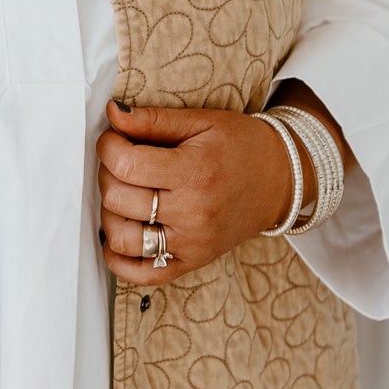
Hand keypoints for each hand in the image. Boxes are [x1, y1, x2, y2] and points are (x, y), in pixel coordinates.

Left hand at [97, 100, 302, 285]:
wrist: (281, 180)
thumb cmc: (242, 146)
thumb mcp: (202, 121)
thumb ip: (154, 119)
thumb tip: (112, 115)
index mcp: (195, 172)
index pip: (125, 164)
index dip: (108, 147)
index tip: (114, 139)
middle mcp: (193, 212)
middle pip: (118, 199)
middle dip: (107, 174)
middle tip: (121, 162)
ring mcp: (192, 243)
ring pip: (122, 239)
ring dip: (109, 213)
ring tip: (124, 194)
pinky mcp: (193, 262)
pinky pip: (143, 274)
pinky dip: (119, 259)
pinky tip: (121, 233)